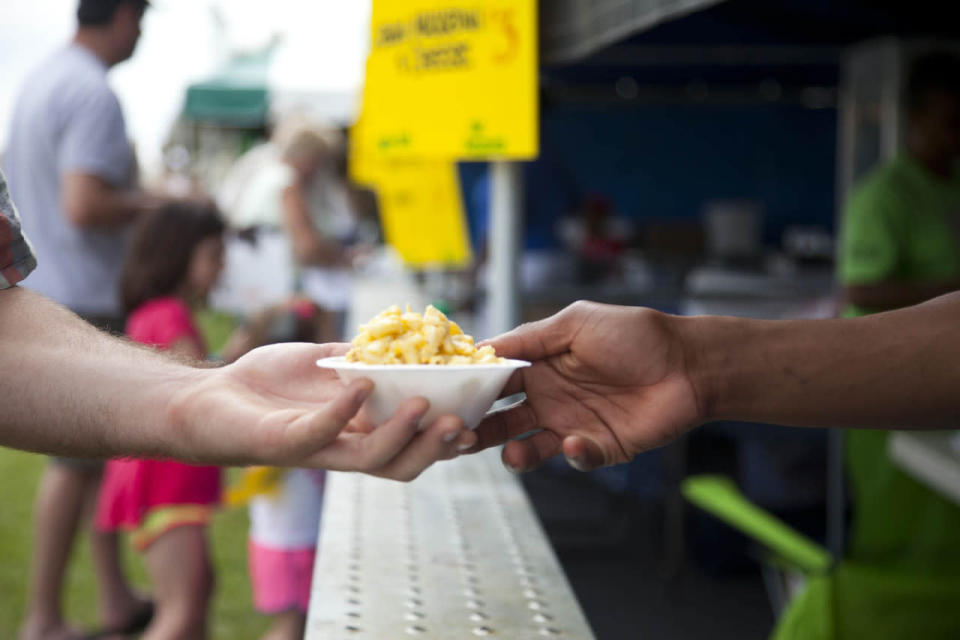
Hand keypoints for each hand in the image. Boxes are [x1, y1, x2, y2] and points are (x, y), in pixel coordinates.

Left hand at [167, 343, 476, 480]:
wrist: (204, 398)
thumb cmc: (262, 383)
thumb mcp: (321, 362)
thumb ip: (358, 356)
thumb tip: (398, 337)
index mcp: (357, 432)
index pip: (411, 444)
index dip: (444, 438)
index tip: (476, 415)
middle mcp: (342, 448)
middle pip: (401, 463)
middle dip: (435, 448)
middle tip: (461, 424)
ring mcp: (315, 449)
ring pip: (371, 459)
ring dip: (401, 435)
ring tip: (423, 405)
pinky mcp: (283, 444)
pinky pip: (318, 433)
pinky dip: (343, 410)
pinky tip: (360, 383)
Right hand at [470, 301, 701, 471]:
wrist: (688, 363)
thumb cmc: (635, 335)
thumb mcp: (577, 322)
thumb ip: (531, 337)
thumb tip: (484, 346)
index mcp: (540, 367)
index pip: (496, 381)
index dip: (472, 389)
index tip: (447, 396)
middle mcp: (549, 399)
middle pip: (502, 420)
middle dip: (479, 429)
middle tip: (461, 436)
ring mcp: (572, 425)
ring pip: (529, 448)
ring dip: (514, 454)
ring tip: (510, 454)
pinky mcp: (601, 447)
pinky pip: (577, 457)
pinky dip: (572, 454)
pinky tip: (573, 442)